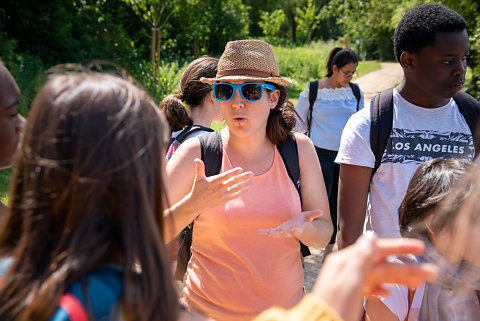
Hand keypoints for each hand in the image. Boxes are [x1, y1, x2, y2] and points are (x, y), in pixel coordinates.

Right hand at [188, 158, 253, 212]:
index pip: (224, 176)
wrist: (195, 204)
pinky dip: (241, 192)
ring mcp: (221, 195)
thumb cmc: (197, 189)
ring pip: (235, 189)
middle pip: (233, 182)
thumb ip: (199, 168)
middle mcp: (218, 189)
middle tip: (252, 174)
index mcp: (212, 182)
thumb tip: (196, 159)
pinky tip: (248, 188)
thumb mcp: (198, 178)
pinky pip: (234, 195)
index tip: (240, 169)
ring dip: (245, 185)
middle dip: (243, 178)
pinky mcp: (223, 200)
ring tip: (252, 180)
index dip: (232, 173)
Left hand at [258, 210, 321, 238]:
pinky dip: (265, 232)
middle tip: (280, 230)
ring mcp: (283, 232)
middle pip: (286, 234)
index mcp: (298, 229)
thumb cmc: (304, 222)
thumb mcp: (309, 217)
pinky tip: (259, 231)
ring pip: (277, 235)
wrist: (299, 230)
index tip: (293, 228)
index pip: (297, 230)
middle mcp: (290, 232)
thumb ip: (313, 214)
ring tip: (267, 232)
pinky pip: (271, 232)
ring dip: (272, 234)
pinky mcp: (278, 231)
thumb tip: (321, 211)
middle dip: (283, 232)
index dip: (295, 230)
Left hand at [312, 233, 437, 320]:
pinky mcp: (349, 296)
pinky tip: (389, 293)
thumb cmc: (335, 306)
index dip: (399, 247)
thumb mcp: (350, 281)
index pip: (376, 249)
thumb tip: (371, 236)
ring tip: (419, 283)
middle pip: (381, 265)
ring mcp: (347, 283)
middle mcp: (346, 269)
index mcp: (344, 261)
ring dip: (399, 278)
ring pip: (378, 276)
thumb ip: (361, 259)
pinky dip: (381, 289)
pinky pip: (368, 288)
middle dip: (406, 268)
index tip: (420, 247)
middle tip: (430, 271)